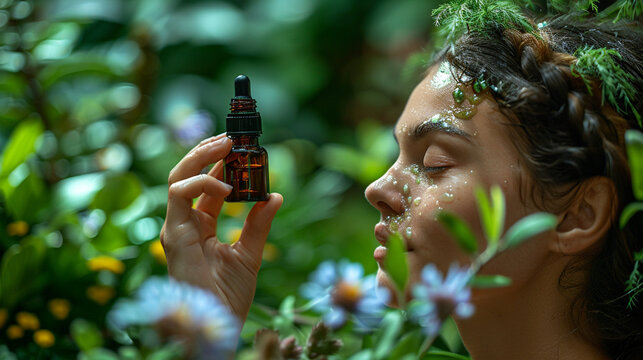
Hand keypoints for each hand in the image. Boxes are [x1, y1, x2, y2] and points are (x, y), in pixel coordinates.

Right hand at [160, 133, 282, 322]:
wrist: (218, 323)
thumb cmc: (230, 295)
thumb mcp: (250, 253)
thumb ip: (259, 224)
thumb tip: (275, 196)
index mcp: (202, 227)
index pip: (209, 186)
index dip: (222, 165)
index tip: (243, 148)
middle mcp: (185, 223)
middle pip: (189, 176)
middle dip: (208, 153)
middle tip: (232, 137)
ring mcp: (176, 227)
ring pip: (178, 178)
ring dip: (201, 156)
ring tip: (227, 144)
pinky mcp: (172, 234)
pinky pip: (179, 194)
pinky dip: (202, 183)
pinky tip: (227, 185)